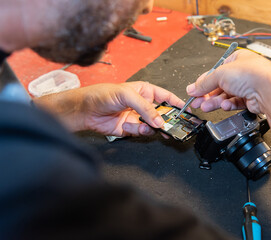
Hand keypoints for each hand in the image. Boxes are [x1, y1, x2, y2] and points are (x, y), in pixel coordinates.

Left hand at [34, 82, 184, 136]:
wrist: (84, 110)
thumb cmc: (102, 94)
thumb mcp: (127, 95)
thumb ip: (146, 108)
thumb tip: (159, 120)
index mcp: (145, 91)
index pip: (166, 97)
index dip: (177, 104)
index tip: (186, 111)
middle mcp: (143, 105)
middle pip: (162, 114)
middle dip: (167, 120)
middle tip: (173, 126)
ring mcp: (137, 118)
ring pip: (153, 126)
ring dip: (152, 127)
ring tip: (148, 126)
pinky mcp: (130, 129)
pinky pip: (141, 133)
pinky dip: (138, 131)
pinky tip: (130, 126)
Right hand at [186, 50, 270, 113]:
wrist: (270, 91)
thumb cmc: (253, 74)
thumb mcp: (220, 74)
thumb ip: (205, 83)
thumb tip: (193, 88)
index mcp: (237, 59)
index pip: (216, 71)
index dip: (204, 81)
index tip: (194, 90)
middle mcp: (243, 72)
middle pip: (220, 85)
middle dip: (207, 94)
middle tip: (196, 101)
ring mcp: (247, 86)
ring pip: (226, 95)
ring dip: (214, 101)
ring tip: (205, 106)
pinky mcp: (250, 99)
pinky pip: (234, 103)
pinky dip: (227, 105)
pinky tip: (223, 106)